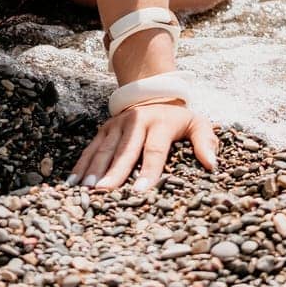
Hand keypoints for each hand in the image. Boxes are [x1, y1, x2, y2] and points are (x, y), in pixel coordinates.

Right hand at [69, 101, 216, 190]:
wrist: (154, 94)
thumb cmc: (177, 119)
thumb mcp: (197, 123)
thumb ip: (205, 141)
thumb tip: (212, 165)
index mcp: (160, 123)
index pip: (154, 150)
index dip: (148, 170)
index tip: (141, 190)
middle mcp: (136, 122)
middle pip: (125, 151)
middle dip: (115, 172)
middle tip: (106, 192)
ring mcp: (118, 125)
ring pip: (105, 149)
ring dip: (95, 170)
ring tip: (87, 190)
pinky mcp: (105, 128)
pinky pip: (91, 148)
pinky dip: (81, 165)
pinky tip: (72, 183)